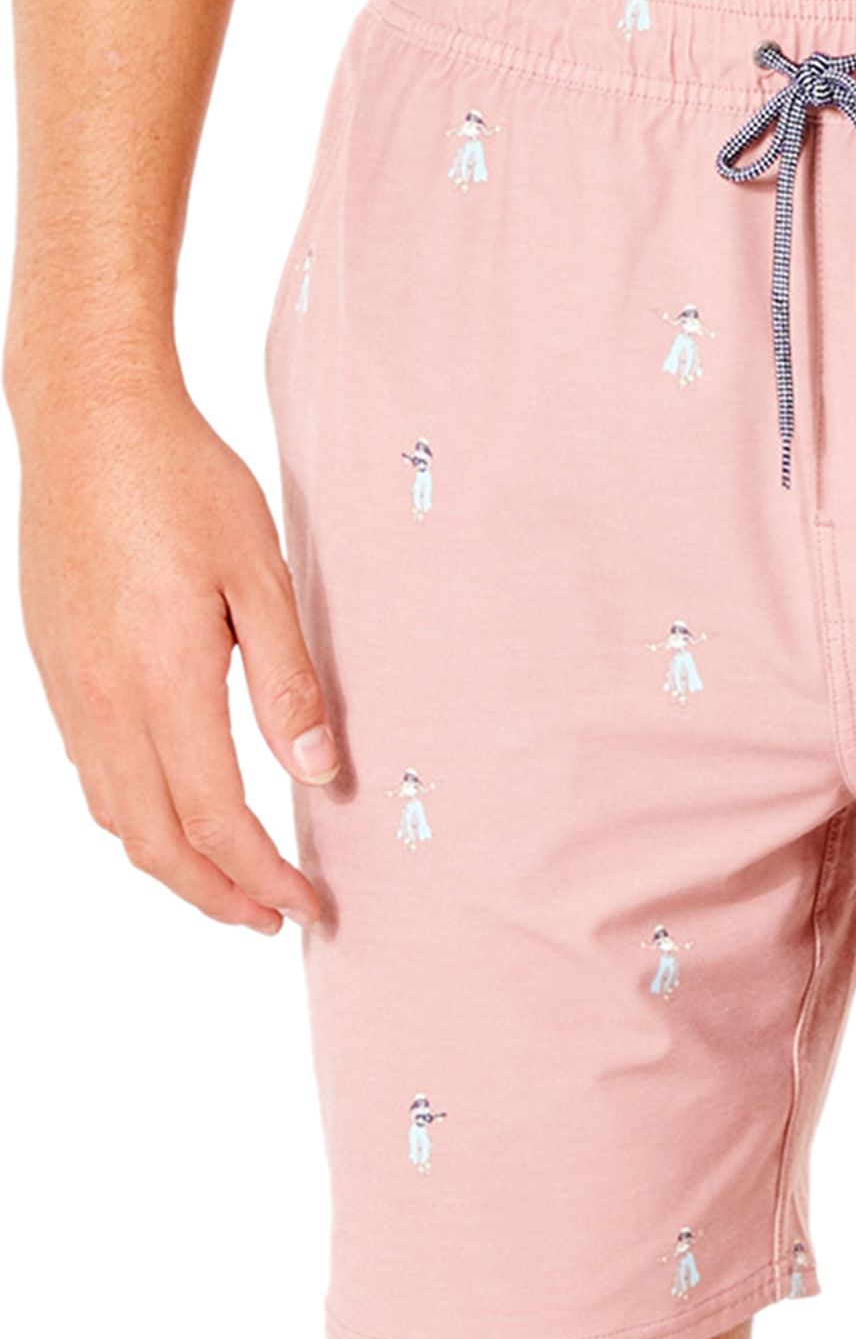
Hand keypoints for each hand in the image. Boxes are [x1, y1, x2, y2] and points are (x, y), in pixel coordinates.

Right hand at [15, 378, 334, 932]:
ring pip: (115, 815)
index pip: (218, 819)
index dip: (265, 876)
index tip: (310, 904)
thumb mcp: (263, 576)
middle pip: (156, 841)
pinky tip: (175, 812)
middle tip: (274, 919)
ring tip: (231, 884)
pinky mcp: (55, 667)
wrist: (88, 419)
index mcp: (163, 682)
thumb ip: (290, 683)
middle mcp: (104, 700)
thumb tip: (318, 774)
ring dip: (174, 865)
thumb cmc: (185, 483)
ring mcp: (70, 687)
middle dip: (217, 896)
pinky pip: (92, 773)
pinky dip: (136, 817)